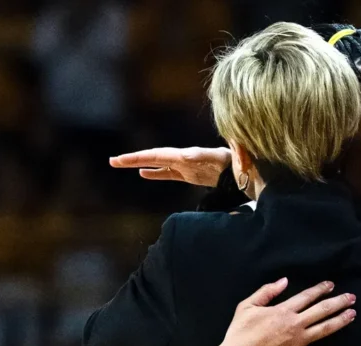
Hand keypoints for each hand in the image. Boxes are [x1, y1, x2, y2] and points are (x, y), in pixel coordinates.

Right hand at [109, 147, 230, 186]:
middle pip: (153, 157)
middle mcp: (183, 158)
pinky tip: (143, 174)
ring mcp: (186, 167)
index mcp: (186, 155)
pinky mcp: (191, 175)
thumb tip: (186, 155)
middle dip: (133, 159)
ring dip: (140, 164)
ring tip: (121, 164)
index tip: (122, 160)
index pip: (158, 155)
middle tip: (112, 161)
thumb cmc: (235, 164)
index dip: (139, 157)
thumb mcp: (220, 159)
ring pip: (158, 165)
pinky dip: (155, 173)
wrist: (248, 171)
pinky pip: (169, 174)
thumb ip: (205, 156)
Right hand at [213, 278, 355, 345]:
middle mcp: (294, 325)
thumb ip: (266, 292)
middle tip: (351, 297)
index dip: (320, 289)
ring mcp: (297, 343)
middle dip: (338, 302)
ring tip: (352, 314)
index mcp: (282, 311)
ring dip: (340, 321)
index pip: (306, 296)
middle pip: (321, 310)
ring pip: (324, 330)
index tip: (331, 285)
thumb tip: (284, 281)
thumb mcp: (247, 307)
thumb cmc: (239, 334)